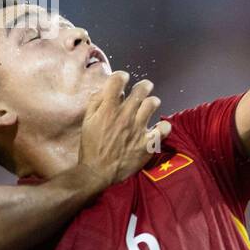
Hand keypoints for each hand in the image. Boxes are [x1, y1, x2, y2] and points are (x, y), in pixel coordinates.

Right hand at [77, 71, 171, 188]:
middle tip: (143, 88)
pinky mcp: (147, 144)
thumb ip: (96, 103)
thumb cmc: (90, 147)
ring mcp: (138, 129)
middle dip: (143, 85)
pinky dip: (163, 126)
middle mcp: (125, 116)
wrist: (97, 172)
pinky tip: (158, 127)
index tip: (123, 79)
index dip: (121, 76)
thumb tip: (106, 90)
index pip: (118, 80)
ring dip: (152, 102)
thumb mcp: (86, 122)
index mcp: (108, 109)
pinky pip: (164, 129)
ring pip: (153, 103)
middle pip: (141, 89)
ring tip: (150, 105)